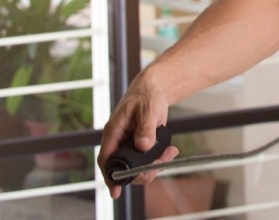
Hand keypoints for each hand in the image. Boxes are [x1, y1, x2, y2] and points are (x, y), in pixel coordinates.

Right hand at [97, 76, 177, 198]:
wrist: (154, 89)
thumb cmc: (147, 95)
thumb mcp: (147, 110)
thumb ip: (145, 128)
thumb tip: (143, 146)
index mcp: (113, 131)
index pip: (106, 159)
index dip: (110, 176)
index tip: (116, 190)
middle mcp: (118, 140)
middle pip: (123, 167)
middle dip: (141, 171)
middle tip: (161, 165)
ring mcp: (128, 144)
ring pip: (136, 165)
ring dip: (153, 165)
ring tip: (171, 153)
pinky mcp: (138, 145)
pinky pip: (145, 159)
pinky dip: (157, 159)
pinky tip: (170, 152)